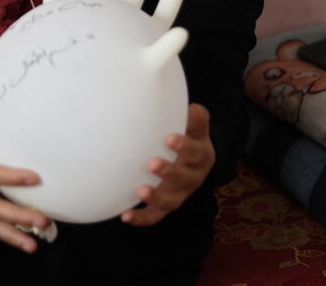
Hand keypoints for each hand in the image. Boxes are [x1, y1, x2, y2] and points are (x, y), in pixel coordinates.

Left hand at [120, 103, 214, 225]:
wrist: (197, 162)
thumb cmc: (191, 139)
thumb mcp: (197, 129)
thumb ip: (195, 120)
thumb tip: (193, 107)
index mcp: (201, 156)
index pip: (195, 151)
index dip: (183, 146)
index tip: (169, 138)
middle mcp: (192, 177)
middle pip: (183, 177)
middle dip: (168, 171)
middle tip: (152, 163)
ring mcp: (179, 193)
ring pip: (170, 200)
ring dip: (156, 197)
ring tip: (141, 191)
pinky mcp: (167, 204)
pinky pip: (155, 215)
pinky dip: (141, 217)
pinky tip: (125, 216)